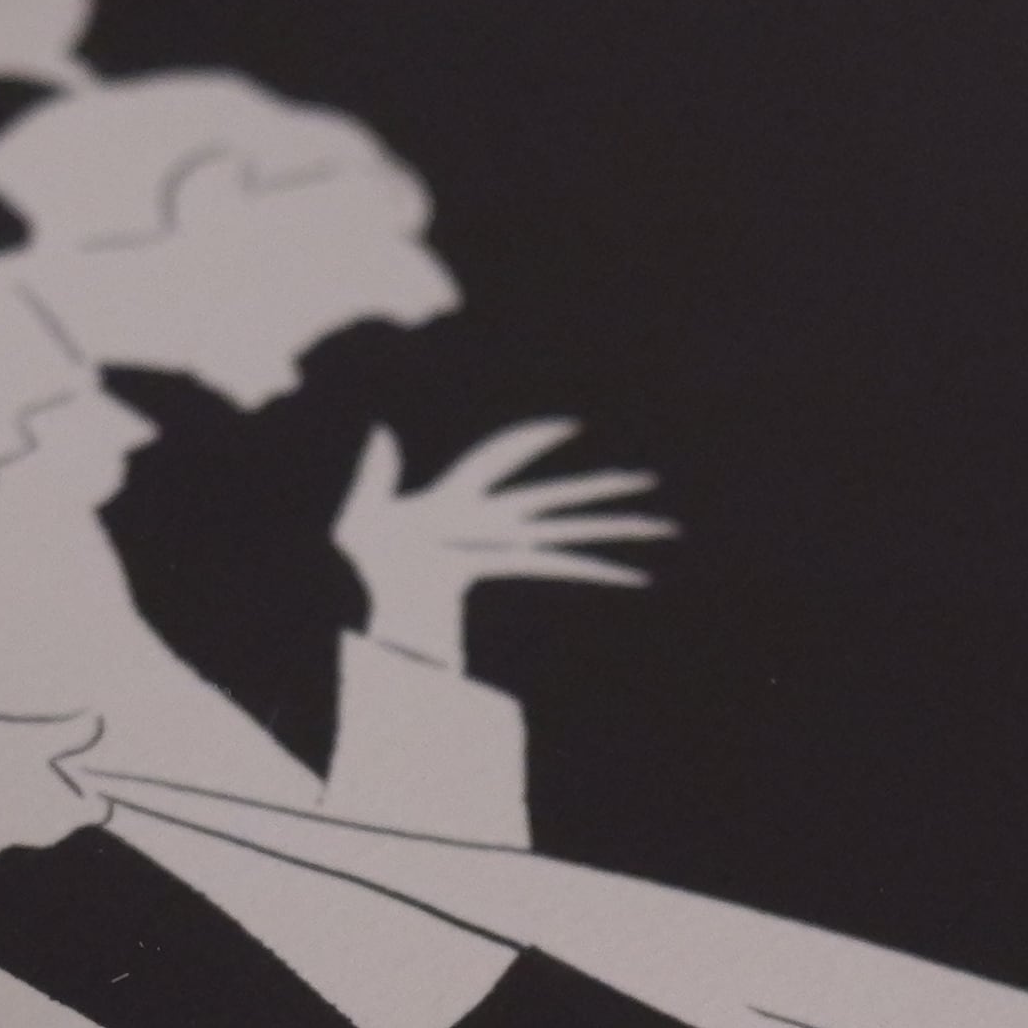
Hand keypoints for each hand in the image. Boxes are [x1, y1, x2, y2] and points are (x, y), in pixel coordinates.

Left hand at [333, 419, 669, 667]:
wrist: (383, 601)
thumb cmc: (371, 562)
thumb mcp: (365, 510)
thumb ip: (376, 472)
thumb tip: (382, 429)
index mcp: (460, 497)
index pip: (501, 458)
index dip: (531, 441)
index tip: (570, 426)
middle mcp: (494, 520)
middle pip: (556, 497)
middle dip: (601, 488)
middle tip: (648, 480)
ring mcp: (509, 546)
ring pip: (569, 530)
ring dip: (616, 528)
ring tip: (662, 526)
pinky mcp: (514, 570)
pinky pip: (562, 568)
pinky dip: (601, 572)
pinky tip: (638, 576)